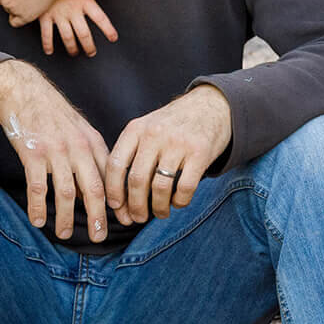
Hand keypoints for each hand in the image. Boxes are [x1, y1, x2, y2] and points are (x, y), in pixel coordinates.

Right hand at [0, 59, 110, 242]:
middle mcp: (78, 148)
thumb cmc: (51, 112)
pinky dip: (37, 206)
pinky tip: (37, 220)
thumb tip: (91, 191)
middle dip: (99, 217)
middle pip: (94, 189)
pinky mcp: (33, 153)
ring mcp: (56, 151)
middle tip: (99, 237)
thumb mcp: (78, 129)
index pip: (111, 178)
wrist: (23, 88)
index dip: (120, 202)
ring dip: (66, 217)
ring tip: (63, 234)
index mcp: (93, 142)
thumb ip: (88, 157)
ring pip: (66, 193)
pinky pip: (38, 187)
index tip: (126, 221)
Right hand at [35, 0, 117, 57]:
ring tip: (74, 53)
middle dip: (89, 46)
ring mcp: (58, 14)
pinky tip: (49, 50)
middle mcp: (73, 10)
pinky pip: (46, 34)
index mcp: (85, 1)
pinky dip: (48, 44)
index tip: (113, 38)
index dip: (108, 30)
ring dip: (72, 48)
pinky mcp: (44, 16)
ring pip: (68, 37)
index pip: (101, 18)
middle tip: (91, 52)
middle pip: (84, 34)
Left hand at [104, 85, 231, 225]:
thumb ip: (132, 154)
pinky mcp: (200, 152)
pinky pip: (184, 188)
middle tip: (138, 218)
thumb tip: (119, 198)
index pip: (115, 165)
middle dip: (135, 206)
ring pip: (160, 188)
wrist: (210, 105)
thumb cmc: (173, 125)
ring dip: (158, 208)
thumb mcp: (147, 128)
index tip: (116, 207)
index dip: (113, 191)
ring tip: (160, 213)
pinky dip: (180, 202)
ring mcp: (178, 143)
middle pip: (137, 180)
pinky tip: (178, 202)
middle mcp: (154, 134)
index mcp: (136, 129)